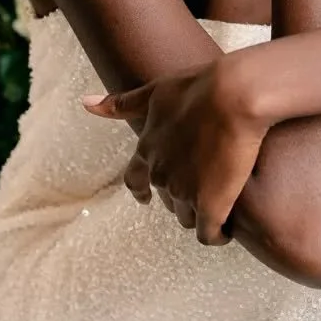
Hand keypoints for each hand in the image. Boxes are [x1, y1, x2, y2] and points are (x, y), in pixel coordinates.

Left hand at [82, 58, 269, 244]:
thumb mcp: (157, 91)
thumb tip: (87, 103)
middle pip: (166, 199)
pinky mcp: (210, 205)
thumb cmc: (200, 87)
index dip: (140, 189)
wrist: (234, 96)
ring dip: (198, 215)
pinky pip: (209, 233)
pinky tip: (227, 229)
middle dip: (179, 197)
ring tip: (217, 210)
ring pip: (186, 217)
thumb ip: (125, 103)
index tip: (144, 198)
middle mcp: (161, 173)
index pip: (134, 178)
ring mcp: (184, 191)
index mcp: (148, 147)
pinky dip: (217, 234)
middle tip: (200, 192)